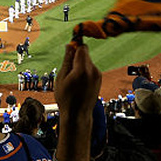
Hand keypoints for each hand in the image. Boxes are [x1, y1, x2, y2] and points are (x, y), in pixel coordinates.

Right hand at [54, 40, 101, 160]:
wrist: (78, 115)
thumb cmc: (66, 98)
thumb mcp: (61, 78)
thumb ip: (67, 60)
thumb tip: (69, 45)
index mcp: (83, 69)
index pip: (82, 48)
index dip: (75, 47)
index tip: (68, 51)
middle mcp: (93, 71)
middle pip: (85, 54)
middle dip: (76, 57)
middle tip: (68, 70)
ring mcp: (98, 75)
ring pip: (87, 61)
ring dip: (80, 65)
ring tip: (73, 80)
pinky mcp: (99, 79)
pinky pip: (91, 68)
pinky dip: (84, 71)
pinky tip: (79, 83)